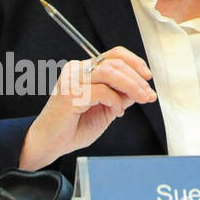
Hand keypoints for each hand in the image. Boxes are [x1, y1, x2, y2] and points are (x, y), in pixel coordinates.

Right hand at [18, 46, 155, 170]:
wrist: (50, 144)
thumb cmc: (75, 126)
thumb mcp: (108, 107)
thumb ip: (122, 94)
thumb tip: (143, 86)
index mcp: (84, 69)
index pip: (114, 55)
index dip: (135, 62)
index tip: (148, 76)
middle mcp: (76, 70)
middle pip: (115, 63)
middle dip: (138, 79)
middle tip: (149, 94)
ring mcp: (72, 80)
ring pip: (111, 73)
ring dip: (132, 87)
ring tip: (141, 99)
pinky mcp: (70, 94)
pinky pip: (102, 91)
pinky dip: (115, 101)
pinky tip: (116, 112)